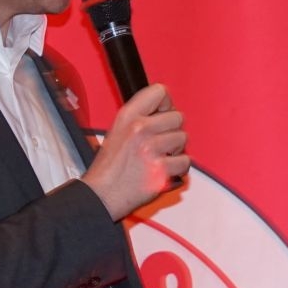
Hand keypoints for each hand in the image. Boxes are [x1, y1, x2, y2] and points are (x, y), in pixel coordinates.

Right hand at [84, 83, 188, 219]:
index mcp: (127, 116)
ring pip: (183, 139)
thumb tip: (164, 112)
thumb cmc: (108, 168)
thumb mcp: (116, 131)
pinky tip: (164, 170)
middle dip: (172, 131)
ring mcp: (151, 148)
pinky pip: (185, 162)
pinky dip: (178, 168)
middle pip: (178, 117)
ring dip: (175, 150)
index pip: (160, 92)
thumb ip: (139, 118)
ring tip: (159, 158)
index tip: (163, 114)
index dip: (166, 104)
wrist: (101, 195)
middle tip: (160, 143)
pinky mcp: (161, 169)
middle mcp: (140, 128)